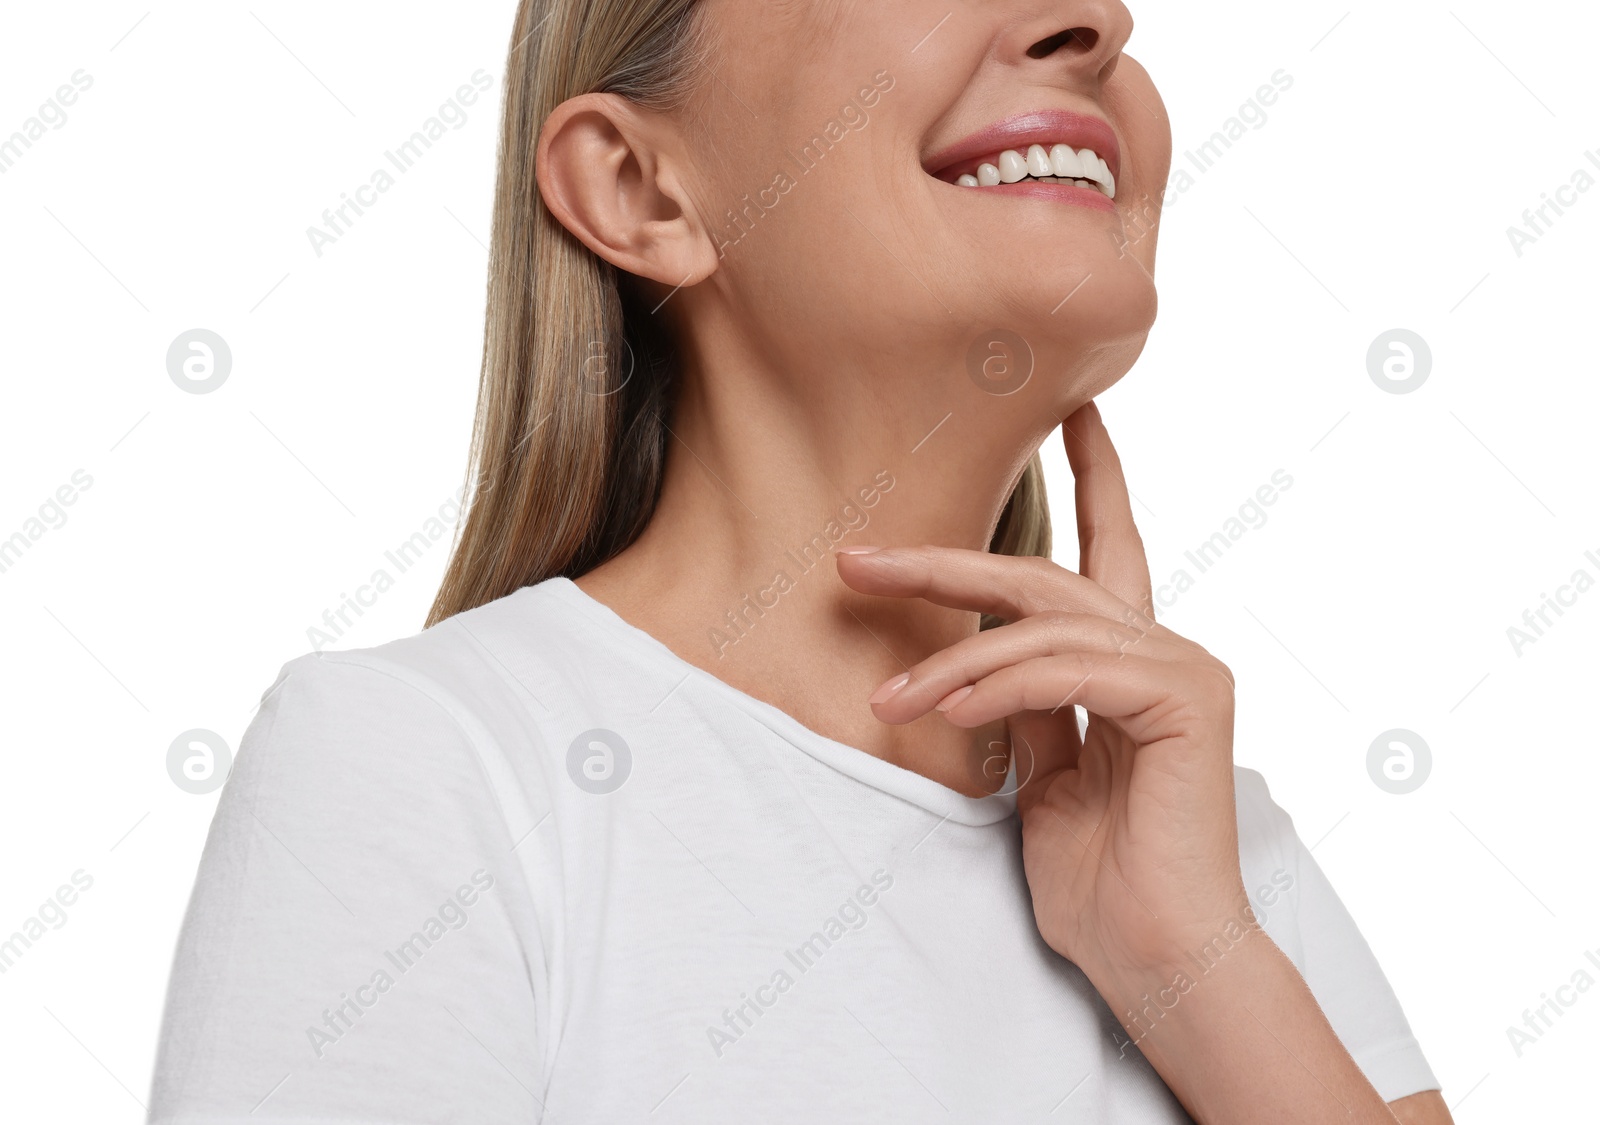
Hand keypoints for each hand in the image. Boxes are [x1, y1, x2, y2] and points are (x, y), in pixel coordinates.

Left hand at [836, 402, 1246, 986]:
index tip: (1075, 413)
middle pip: (1043, 575)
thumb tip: (972, 658)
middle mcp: (1165, 651)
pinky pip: (1065, 668)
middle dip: (943, 565)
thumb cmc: (1101, 882)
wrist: (1153, 959)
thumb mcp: (1041, 776)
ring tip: (889, 701)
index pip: (1110, 551)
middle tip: (859, 560)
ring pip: (1043, 623)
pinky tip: (945, 709)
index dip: (1096, 478)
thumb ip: (1022, 704)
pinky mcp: (1187, 699)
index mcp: (1132, 664)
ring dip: (951, 661)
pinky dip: (996, 684)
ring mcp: (1183, 669)